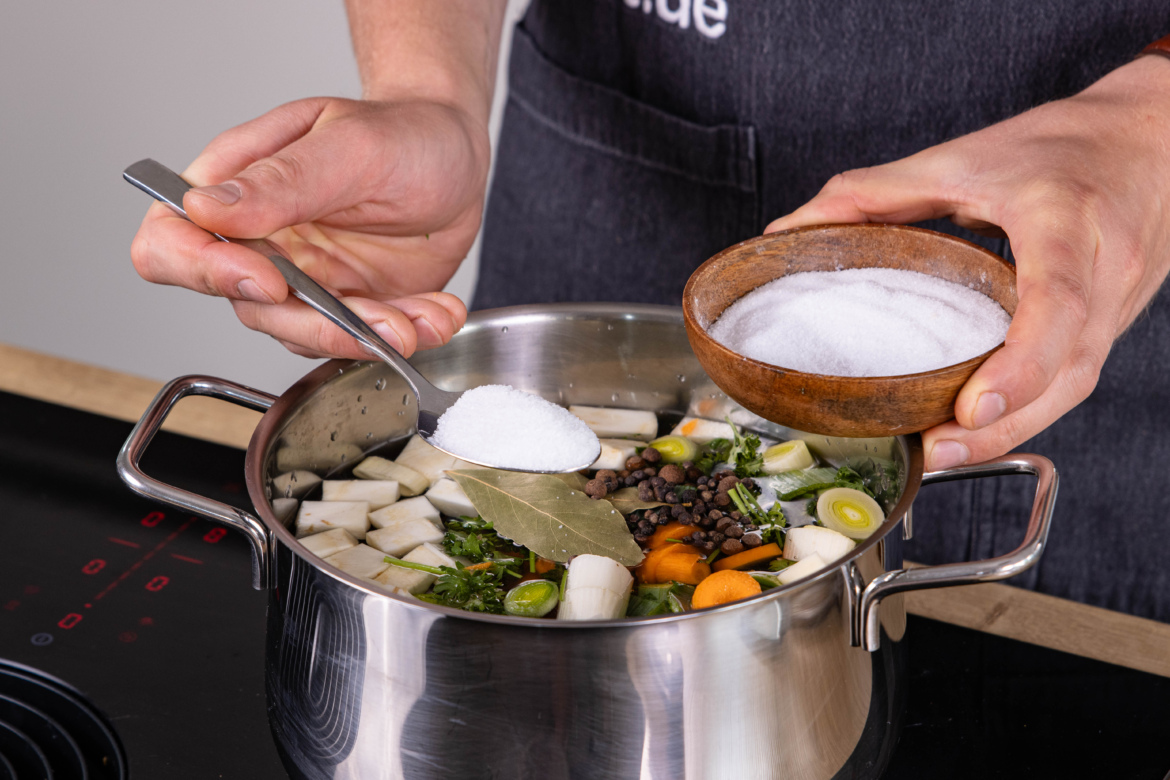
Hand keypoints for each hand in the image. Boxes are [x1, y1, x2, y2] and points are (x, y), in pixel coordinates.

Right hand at [130, 97, 488, 358]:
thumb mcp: (348, 145)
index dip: (203, 272)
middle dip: (316, 322)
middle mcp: (259, 242)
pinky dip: (406, 333)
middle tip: (378, 320)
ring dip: (367, 336)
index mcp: (233, 189)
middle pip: (247, 306)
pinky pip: (361, 340)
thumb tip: (204, 208)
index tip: (268, 280)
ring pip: (307, 334)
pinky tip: (438, 312)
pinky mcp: (348, 306)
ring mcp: (304, 280)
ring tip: (418, 320)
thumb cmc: (398, 131)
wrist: (458, 154)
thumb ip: (281, 181)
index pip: (171, 244)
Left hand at [766, 55, 1169, 470]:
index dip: (1020, 363)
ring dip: (1010, 429)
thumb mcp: (962, 157)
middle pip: (1068, 368)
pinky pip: (1071, 379)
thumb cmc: (1064, 145)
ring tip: (942, 450)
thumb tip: (791, 230)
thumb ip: (872, 193)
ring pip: (1073, 386)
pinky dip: (1025, 410)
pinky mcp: (1110, 324)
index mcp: (1067, 221)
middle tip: (934, 448)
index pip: (1059, 301)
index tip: (972, 406)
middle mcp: (1105, 271)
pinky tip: (975, 426)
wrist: (1154, 136)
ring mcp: (1117, 305)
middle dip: (1002, 423)